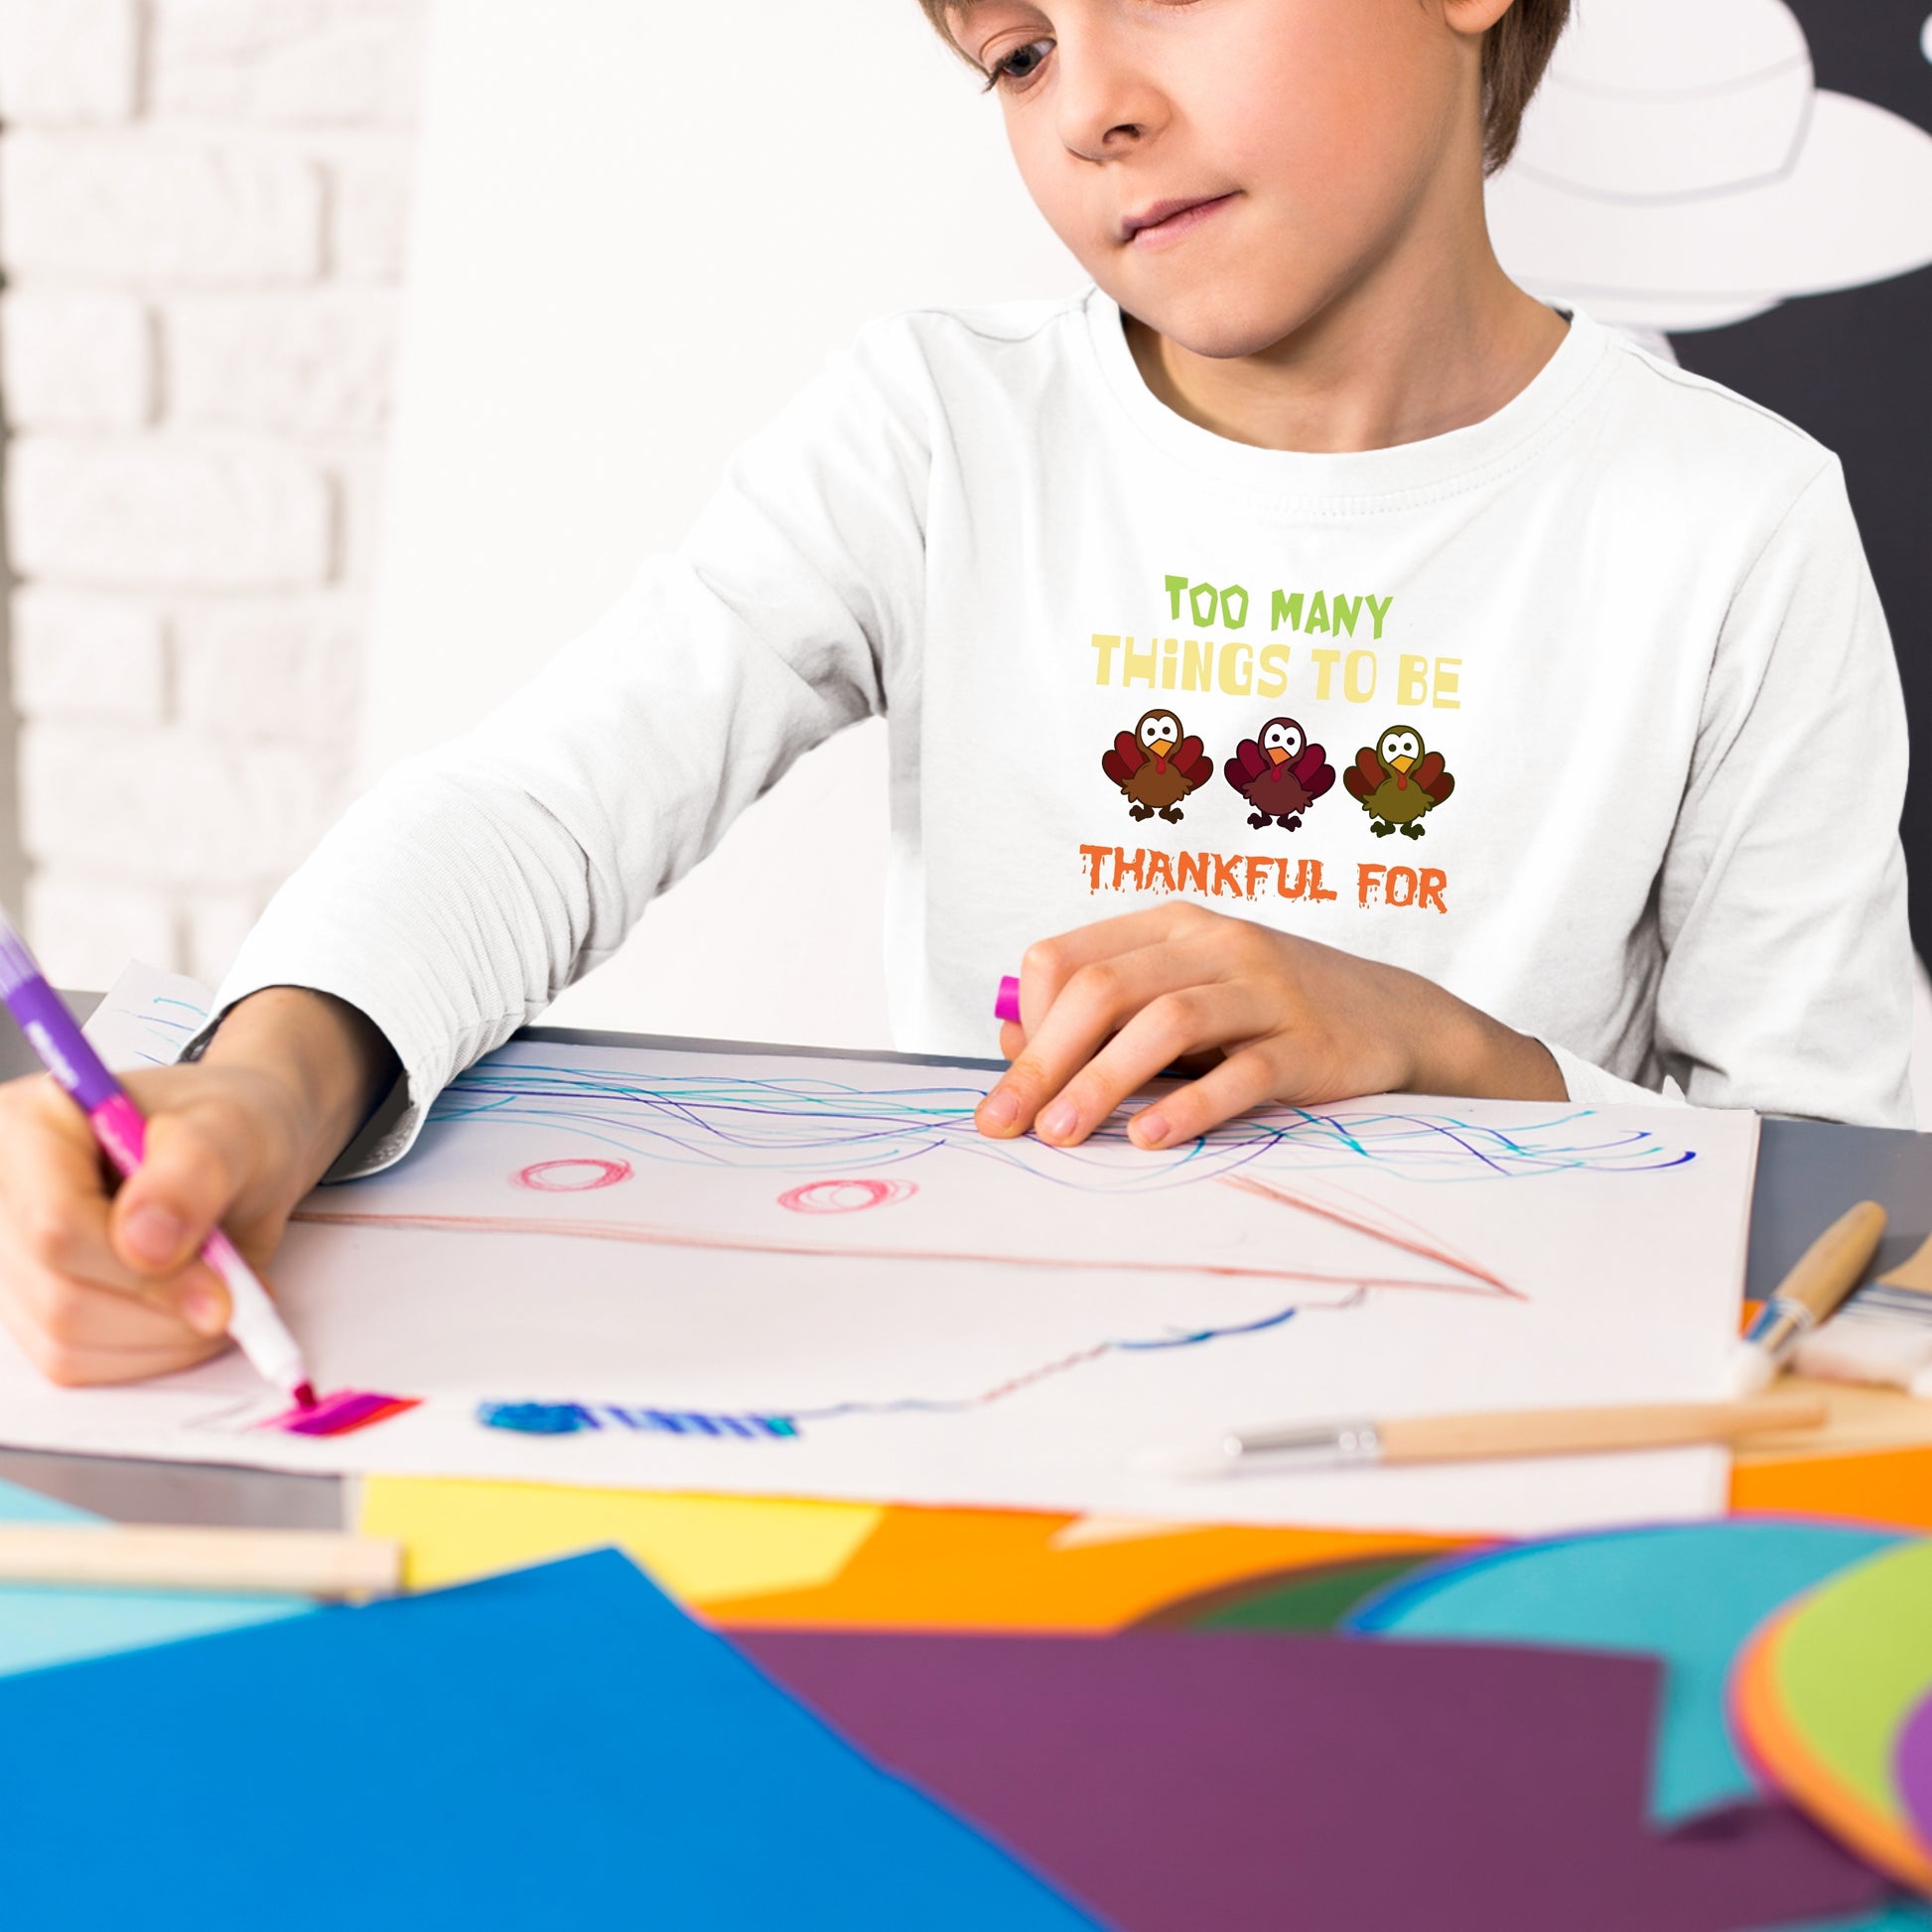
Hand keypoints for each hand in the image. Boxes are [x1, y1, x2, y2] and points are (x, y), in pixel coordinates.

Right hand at [0, 987, 396, 1386]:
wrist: (240, 1153)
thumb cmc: (235, 1126)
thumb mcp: (235, 1130)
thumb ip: (194, 1175)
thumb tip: (145, 1242)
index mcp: (33, 1125)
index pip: (56, 1224)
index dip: (142, 1273)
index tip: (223, 1287)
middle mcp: (3, 1192)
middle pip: (60, 1293)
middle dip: (164, 1309)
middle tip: (238, 1291)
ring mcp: (10, 1255)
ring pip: (65, 1341)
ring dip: (164, 1338)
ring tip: (223, 1293)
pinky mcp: (31, 1306)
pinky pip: (77, 1361)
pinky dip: (151, 1352)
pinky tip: (189, 1312)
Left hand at [974, 904, 1561, 1150]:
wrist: (1394, 1018)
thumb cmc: (1267, 1014)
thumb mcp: (1181, 998)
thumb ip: (1104, 1020)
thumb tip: (1009, 1049)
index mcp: (1168, 929)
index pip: (1065, 959)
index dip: (1027, 1022)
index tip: (1015, 1083)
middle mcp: (1212, 944)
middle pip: (1102, 989)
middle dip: (1044, 1061)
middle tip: (1006, 1124)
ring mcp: (1264, 989)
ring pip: (1164, 1023)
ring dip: (1101, 1081)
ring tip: (1062, 1135)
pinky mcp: (1309, 1043)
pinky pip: (1241, 1071)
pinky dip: (1190, 1106)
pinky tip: (1150, 1139)